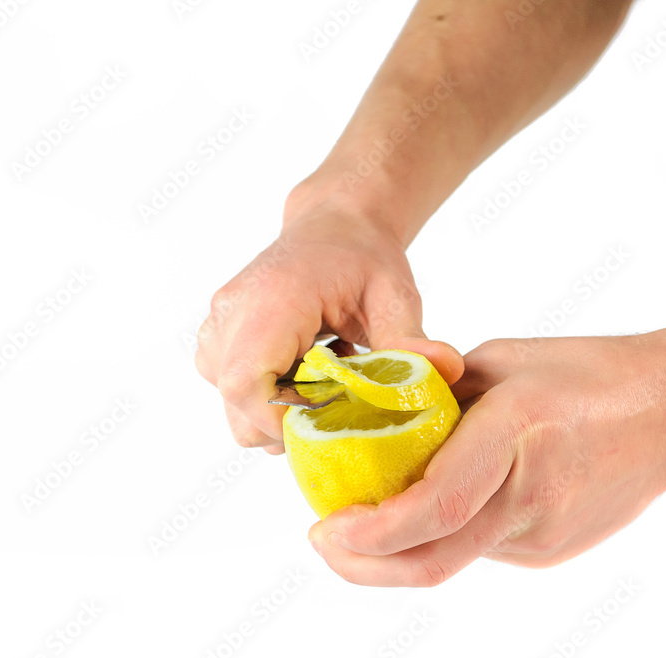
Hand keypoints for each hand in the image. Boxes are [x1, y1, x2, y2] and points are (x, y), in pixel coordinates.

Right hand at [194, 182, 463, 452]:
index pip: (246, 383)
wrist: (333, 224)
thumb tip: (448, 370)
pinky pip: (234, 392)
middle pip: (238, 404)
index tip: (328, 426)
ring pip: (234, 405)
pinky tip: (307, 375)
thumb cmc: (363, 255)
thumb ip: (412, 339)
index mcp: (273, 300)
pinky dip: (270, 397)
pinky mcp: (217, 339)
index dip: (280, 420)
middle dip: (288, 423)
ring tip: (324, 382)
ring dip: (280, 410)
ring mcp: (218, 327)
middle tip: (339, 407)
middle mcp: (232, 314)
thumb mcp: (395, 295)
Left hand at [308, 335, 665, 585]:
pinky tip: (447, 500)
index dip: (370, 531)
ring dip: (401, 545)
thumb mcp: (503, 363)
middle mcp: (530, 494)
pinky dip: (446, 534)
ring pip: (451, 556)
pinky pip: (481, 548)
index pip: (433, 508)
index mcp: (516, 433)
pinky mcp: (551, 550)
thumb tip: (384, 421)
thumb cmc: (587, 373)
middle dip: (363, 564)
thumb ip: (441, 398)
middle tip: (326, 541)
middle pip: (431, 561)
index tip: (325, 526)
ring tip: (373, 512)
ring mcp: (544, 532)